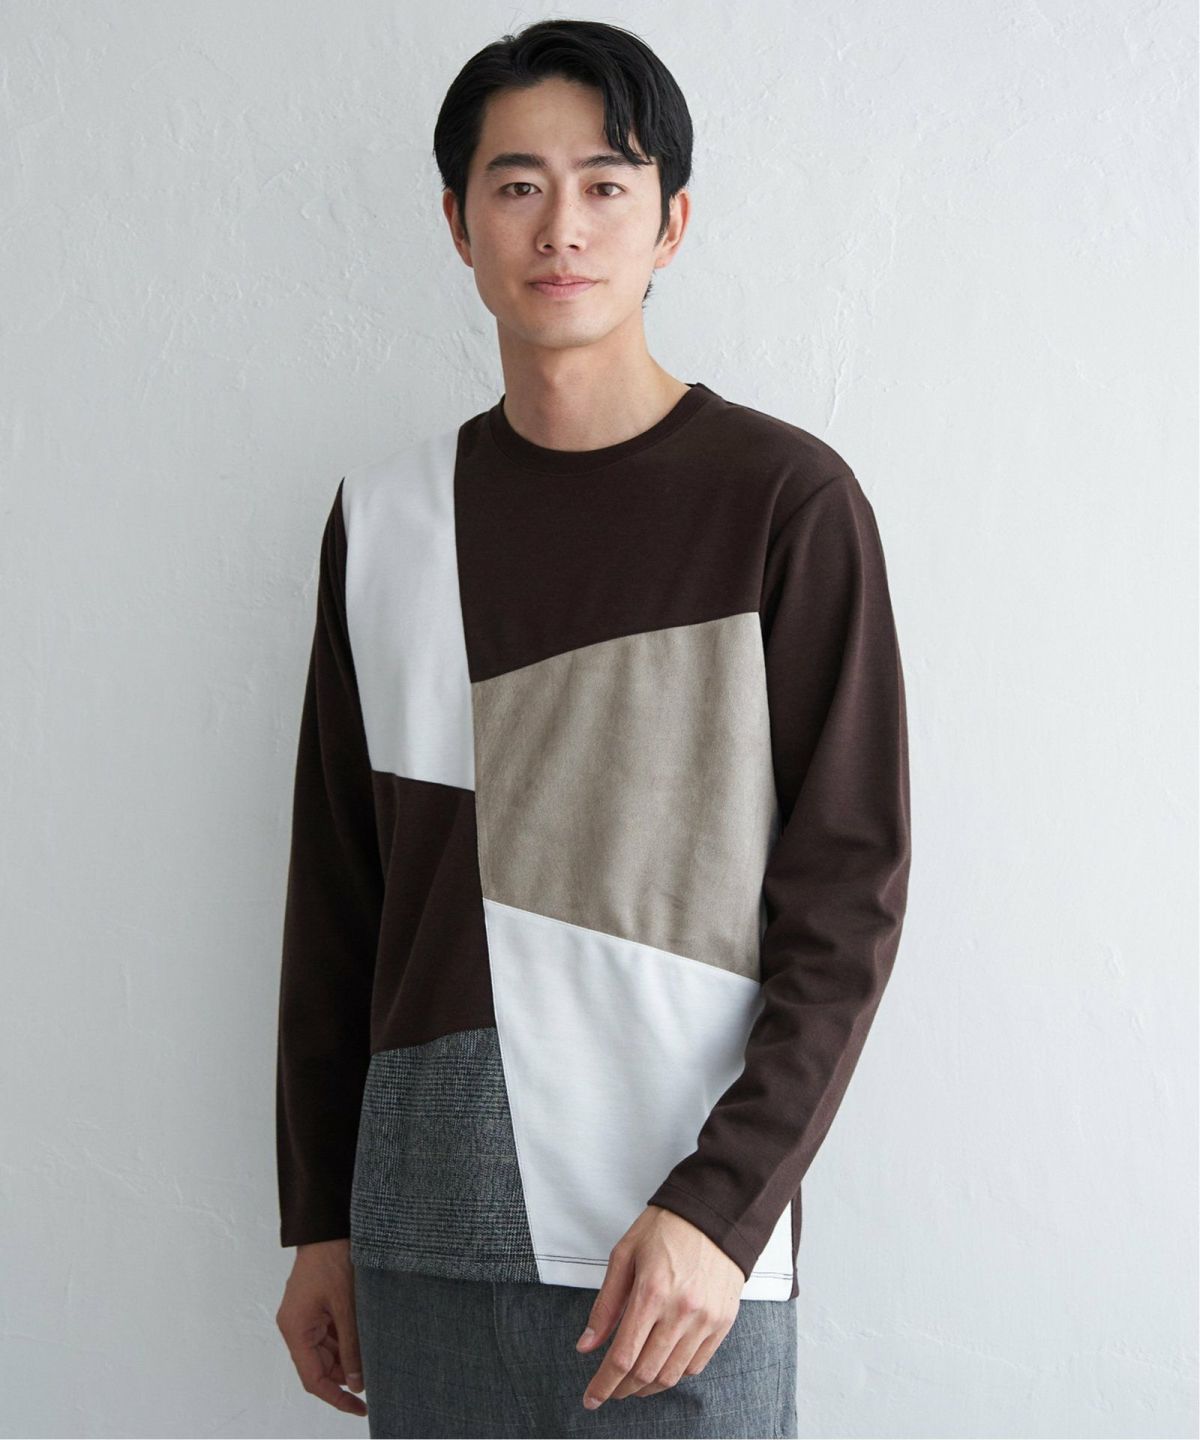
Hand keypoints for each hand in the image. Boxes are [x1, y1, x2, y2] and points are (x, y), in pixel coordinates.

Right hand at [276, 1237, 367, 1416]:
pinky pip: (331, 1333)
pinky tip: (368, 1339)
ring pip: (328, 1350)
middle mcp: (297, 1326)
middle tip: (377, 1381)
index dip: (336, 1397)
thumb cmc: (332, 1259)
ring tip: (376, 1358)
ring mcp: (306, 1316)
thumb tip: (358, 1382)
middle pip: (320, 1366)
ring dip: (349, 1356)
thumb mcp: (346, 1306)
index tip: (359, 1408)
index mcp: (295, 1329)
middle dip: (346, 1376)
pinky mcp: (316, 1306)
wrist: (328, 1225)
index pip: (313, 1378)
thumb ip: (352, 1346)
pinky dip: (348, 1340)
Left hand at [575, 1204, 744, 1409]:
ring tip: (631, 1384)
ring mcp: (706, 1320)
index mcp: (652, 1291)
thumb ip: (605, 1304)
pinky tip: (661, 1366)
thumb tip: (587, 1345)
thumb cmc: (666, 1228)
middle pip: (646, 1372)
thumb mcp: (625, 1255)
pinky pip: (696, 1365)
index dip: (603, 1384)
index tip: (591, 1397)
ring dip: (647, 1388)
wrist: (714, 1214)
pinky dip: (675, 1374)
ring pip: (672, 1375)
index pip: (623, 1356)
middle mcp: (681, 1311)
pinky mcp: (723, 1322)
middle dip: (621, 1390)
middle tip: (608, 1391)